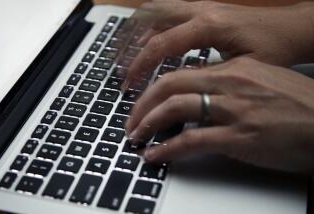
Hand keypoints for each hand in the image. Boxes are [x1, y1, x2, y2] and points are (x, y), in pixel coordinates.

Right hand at [123, 0, 313, 87]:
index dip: (141, 65)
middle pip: (151, 18)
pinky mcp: (203, 9)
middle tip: (119, 66)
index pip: (162, 44)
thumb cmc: (272, 48)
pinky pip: (168, 12)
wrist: (291, 29)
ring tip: (124, 54)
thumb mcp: (239, 68)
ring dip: (137, 31)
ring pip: (157, 11)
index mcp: (208, 25)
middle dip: (131, 44)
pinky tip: (147, 41)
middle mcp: (200, 10)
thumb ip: (206, 74)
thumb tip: (177, 85)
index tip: (129, 84)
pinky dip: (151, 26)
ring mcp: (201, 6)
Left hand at [125, 57, 313, 172]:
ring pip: (175, 108)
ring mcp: (233, 110)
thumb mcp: (259, 83)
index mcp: (233, 69)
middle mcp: (229, 84)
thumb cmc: (298, 104)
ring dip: (149, 123)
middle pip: (170, 86)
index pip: (181, 75)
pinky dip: (168, 148)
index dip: (156, 90)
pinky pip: (192, 140)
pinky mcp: (239, 138)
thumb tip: (200, 96)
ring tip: (136, 136)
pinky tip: (156, 155)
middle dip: (142, 104)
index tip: (144, 102)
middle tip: (130, 120)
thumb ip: (227, 86)